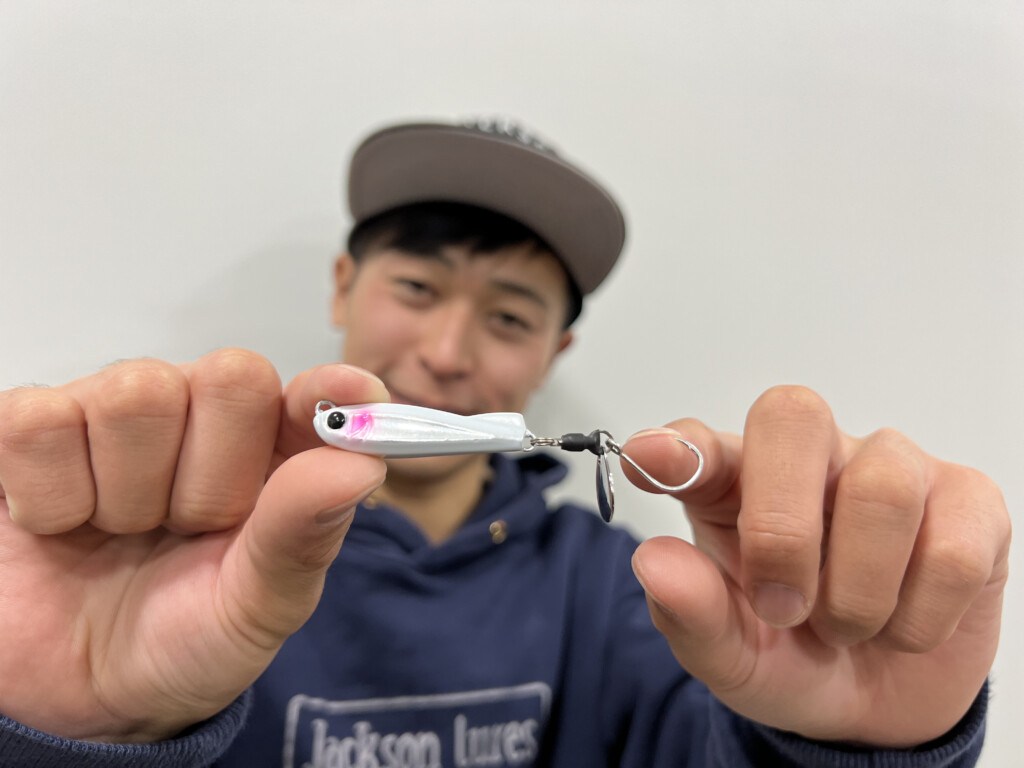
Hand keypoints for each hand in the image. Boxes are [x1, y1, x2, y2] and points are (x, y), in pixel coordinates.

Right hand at [0, 350, 385, 742]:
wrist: (82, 696)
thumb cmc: (186, 639)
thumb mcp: (258, 608)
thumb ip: (304, 536)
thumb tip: (361, 465)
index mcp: (276, 452)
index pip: (314, 395)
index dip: (331, 392)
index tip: (347, 401)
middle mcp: (203, 414)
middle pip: (229, 378)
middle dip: (211, 475)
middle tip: (186, 529)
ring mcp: (115, 412)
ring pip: (135, 395)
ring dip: (128, 491)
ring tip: (123, 531)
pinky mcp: (31, 429)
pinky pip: (40, 423)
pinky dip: (52, 494)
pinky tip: (63, 523)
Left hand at [623, 385, 1009, 746]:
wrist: (874, 708)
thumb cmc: (790, 656)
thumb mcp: (730, 656)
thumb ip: (689, 613)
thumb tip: (653, 562)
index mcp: (734, 483)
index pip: (702, 443)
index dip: (680, 447)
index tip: (647, 459)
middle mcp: (812, 458)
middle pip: (794, 418)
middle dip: (782, 528)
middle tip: (780, 608)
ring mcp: (893, 470)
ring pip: (881, 489)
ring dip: (857, 592)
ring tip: (845, 628)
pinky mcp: (969, 504)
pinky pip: (951, 548)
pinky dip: (918, 617)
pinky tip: (903, 625)